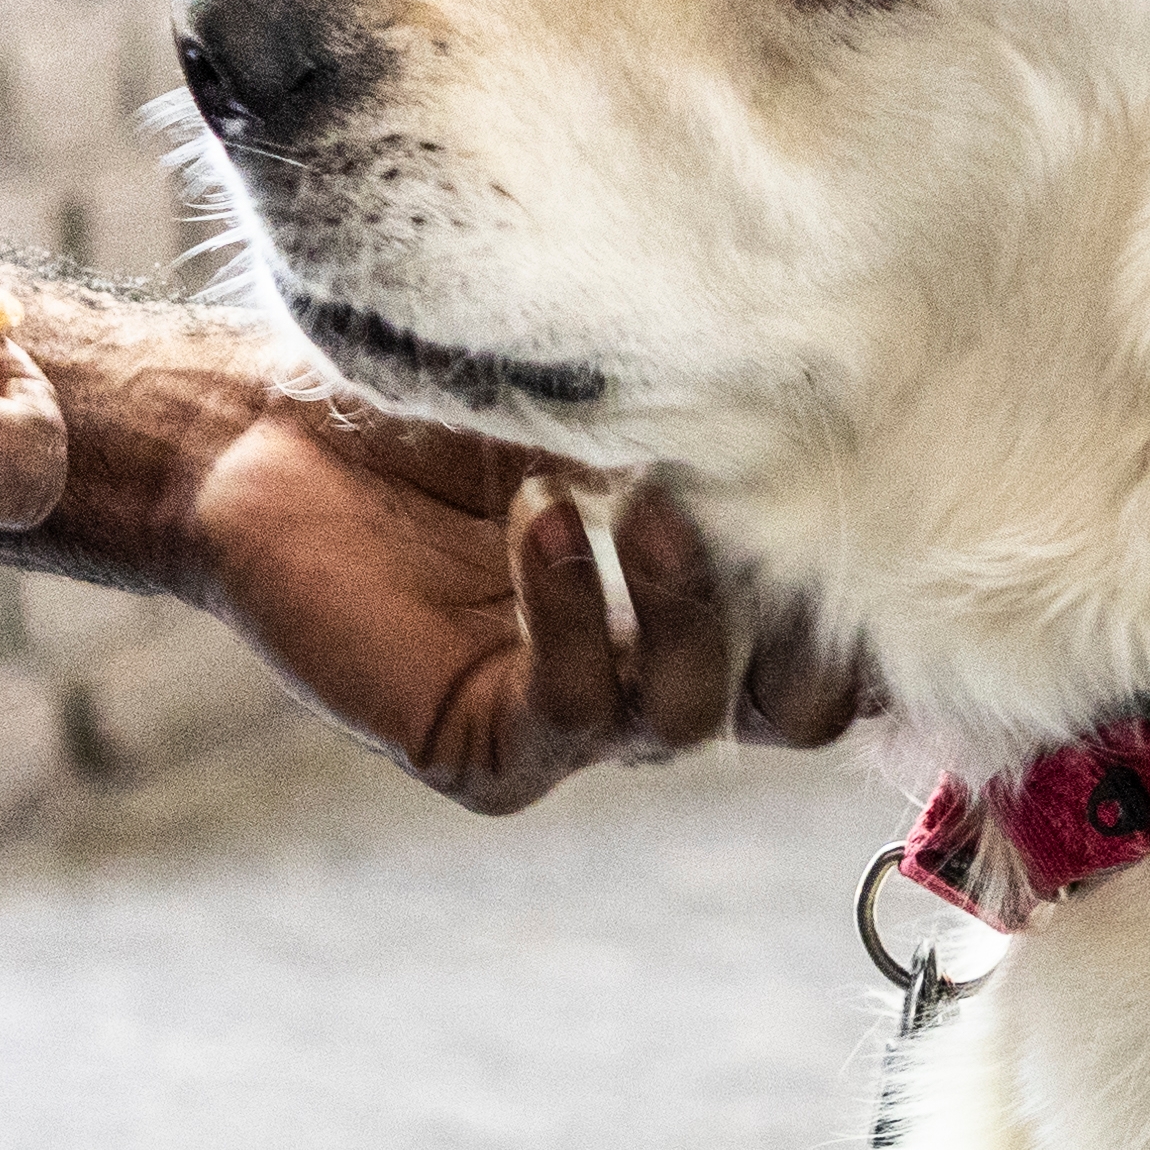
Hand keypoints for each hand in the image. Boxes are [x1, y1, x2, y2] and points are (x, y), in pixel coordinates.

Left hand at [185, 386, 874, 812]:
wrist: (262, 433)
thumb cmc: (434, 403)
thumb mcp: (602, 399)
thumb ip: (717, 422)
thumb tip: (860, 400)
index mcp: (706, 601)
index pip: (843, 644)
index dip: (881, 600)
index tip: (888, 498)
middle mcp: (655, 673)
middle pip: (802, 713)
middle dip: (811, 624)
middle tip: (781, 512)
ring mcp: (574, 721)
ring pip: (691, 716)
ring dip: (687, 602)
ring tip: (647, 490)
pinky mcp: (486, 750)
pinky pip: (570, 710)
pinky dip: (570, 610)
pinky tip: (540, 517)